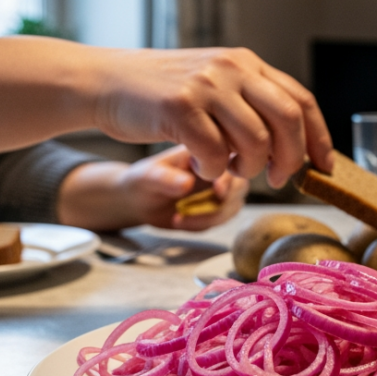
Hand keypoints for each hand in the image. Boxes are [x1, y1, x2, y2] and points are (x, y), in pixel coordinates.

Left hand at [56, 146, 247, 231]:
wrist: (136, 200)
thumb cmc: (141, 180)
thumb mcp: (147, 177)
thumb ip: (166, 179)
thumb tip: (187, 184)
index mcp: (204, 150)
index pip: (231, 159)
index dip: (229, 176)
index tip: (217, 191)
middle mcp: (216, 167)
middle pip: (240, 184)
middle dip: (223, 202)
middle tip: (198, 212)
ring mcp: (218, 188)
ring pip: (234, 205)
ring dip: (209, 217)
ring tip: (179, 217)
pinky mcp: (215, 207)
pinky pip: (222, 220)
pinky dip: (202, 225)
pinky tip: (179, 221)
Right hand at [89, 47, 333, 187]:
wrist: (106, 81)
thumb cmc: (161, 93)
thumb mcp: (214, 84)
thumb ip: (249, 104)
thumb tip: (291, 146)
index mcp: (246, 63)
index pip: (300, 100)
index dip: (318, 137)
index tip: (324, 166)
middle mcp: (232, 69)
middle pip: (288, 120)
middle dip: (290, 159)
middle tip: (277, 178)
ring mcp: (206, 86)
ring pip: (255, 141)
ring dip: (248, 167)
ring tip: (229, 168)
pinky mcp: (179, 107)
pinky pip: (215, 152)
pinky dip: (214, 170)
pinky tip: (201, 166)